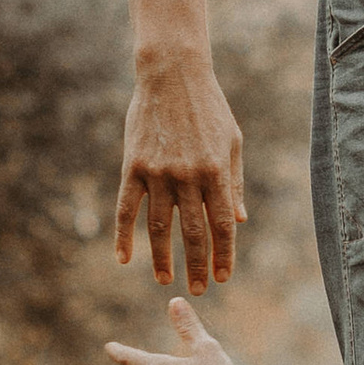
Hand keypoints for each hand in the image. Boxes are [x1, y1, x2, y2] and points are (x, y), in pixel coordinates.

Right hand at [115, 63, 245, 289]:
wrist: (173, 74)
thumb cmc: (208, 107)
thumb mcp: (232, 141)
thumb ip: (234, 182)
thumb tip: (239, 221)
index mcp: (217, 171)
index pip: (222, 225)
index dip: (223, 255)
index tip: (222, 278)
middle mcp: (189, 176)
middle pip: (193, 233)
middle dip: (197, 266)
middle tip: (198, 290)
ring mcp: (159, 172)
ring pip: (159, 228)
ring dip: (163, 259)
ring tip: (166, 279)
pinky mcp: (134, 166)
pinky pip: (126, 209)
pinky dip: (124, 236)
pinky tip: (124, 259)